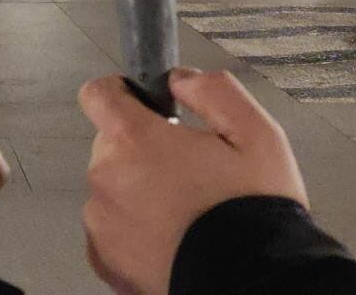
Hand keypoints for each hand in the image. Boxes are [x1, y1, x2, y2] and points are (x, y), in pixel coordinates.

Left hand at [80, 68, 306, 294]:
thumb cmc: (253, 214)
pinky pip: (110, 232)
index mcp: (135, 140)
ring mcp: (104, 226)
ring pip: (111, 189)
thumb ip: (212, 90)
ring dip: (136, 191)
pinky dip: (133, 231)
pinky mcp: (108, 265)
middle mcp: (108, 179)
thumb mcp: (255, 133)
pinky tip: (171, 239)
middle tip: (186, 169)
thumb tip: (180, 81)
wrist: (257, 286)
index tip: (141, 103)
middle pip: (110, 144)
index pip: (98, 94)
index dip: (121, 92)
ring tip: (184, 212)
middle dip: (141, 148)